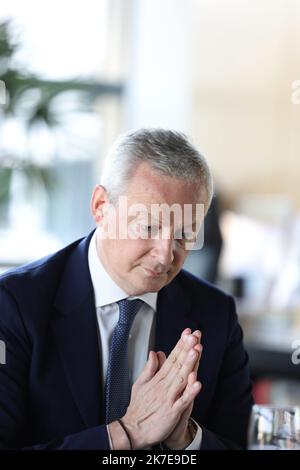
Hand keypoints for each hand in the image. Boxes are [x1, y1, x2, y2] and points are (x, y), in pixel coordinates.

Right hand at [115, 329, 201, 448]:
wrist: (132, 431)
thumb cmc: (138, 409)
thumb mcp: (141, 384)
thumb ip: (150, 367)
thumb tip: (156, 353)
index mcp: (157, 379)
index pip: (171, 358)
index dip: (180, 345)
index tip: (188, 334)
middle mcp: (163, 386)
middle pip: (177, 364)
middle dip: (187, 349)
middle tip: (194, 336)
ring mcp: (168, 398)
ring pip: (181, 378)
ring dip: (189, 364)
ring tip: (196, 351)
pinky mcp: (172, 412)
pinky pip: (183, 400)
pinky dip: (190, 392)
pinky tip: (197, 383)